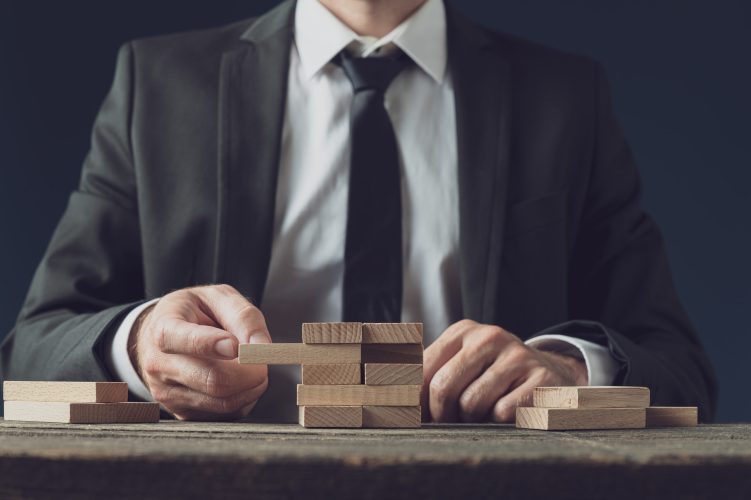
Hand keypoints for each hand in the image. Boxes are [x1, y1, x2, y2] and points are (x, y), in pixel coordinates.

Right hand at [129, 284, 269, 420]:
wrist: (161, 333)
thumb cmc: (194, 312)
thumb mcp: (218, 297)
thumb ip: (243, 317)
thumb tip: (261, 348)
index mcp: (165, 328)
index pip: (187, 342)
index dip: (214, 345)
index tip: (237, 346)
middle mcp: (160, 364)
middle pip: (214, 380)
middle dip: (250, 372)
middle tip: (264, 359)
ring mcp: (167, 393)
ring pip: (223, 402)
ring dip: (251, 387)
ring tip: (254, 367)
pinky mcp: (181, 412)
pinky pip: (224, 414)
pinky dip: (243, 399)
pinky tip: (241, 381)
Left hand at [422, 319, 587, 422]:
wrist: (550, 375)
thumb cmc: (494, 376)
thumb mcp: (463, 364)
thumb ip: (432, 375)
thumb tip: (397, 404)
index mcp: (463, 331)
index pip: (423, 368)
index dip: (415, 399)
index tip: (415, 418)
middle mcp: (489, 336)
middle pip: (443, 387)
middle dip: (442, 415)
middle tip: (450, 422)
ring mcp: (517, 355)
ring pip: (472, 404)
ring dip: (473, 420)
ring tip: (484, 413)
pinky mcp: (541, 378)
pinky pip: (502, 413)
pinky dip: (500, 422)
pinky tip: (510, 412)